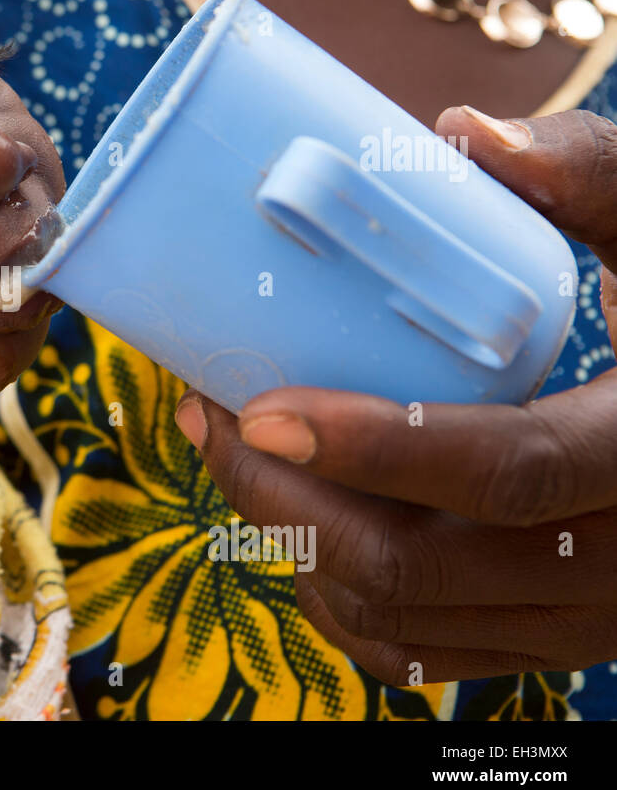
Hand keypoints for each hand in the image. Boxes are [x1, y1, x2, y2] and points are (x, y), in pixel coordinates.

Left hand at [174, 107, 616, 683]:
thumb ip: (591, 178)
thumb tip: (462, 135)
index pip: (504, 472)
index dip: (374, 445)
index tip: (258, 404)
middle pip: (416, 564)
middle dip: (283, 497)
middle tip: (211, 416)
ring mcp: (586, 621)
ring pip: (401, 617)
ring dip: (294, 542)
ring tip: (236, 453)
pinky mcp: (551, 639)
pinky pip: (418, 654)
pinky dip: (339, 599)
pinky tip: (299, 528)